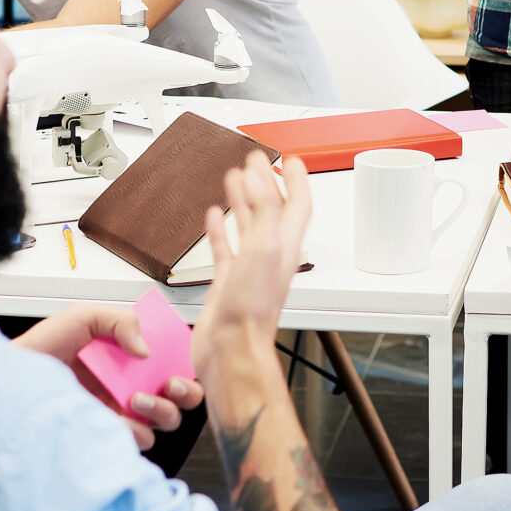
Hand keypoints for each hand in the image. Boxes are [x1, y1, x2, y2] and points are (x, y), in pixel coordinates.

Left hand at [17, 304, 205, 449]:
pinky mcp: (108, 434)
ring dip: (161, 410)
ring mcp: (121, 412)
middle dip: (185, 391)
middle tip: (169, 384)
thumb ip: (121, 321)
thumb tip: (146, 349)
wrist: (12, 381)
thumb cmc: (43, 348)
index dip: (185, 363)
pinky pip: (138, 440)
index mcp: (130, 356)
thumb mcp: (83, 317)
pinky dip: (136, 432)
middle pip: (180, 396)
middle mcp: (131, 385)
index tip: (180, 362)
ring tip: (135, 399)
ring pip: (166, 421)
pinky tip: (119, 419)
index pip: (172, 361)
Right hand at [193, 152, 311, 368]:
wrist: (231, 351)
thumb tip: (259, 175)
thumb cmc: (251, 311)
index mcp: (284, 245)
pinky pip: (225, 249)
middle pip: (272, 209)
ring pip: (248, 226)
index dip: (295, 180)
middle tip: (257, 161)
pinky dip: (219, 230)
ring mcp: (249, 269)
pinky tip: (213, 218)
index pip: (297, 203)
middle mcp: (270, 255)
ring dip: (243, 201)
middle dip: (265, 183)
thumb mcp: (262, 249)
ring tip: (234, 178)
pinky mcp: (228, 282)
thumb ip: (263, 209)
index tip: (290, 159)